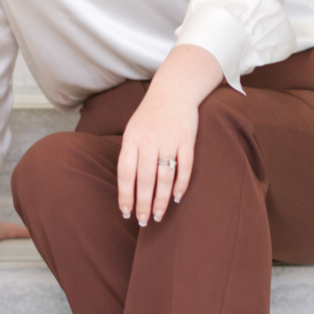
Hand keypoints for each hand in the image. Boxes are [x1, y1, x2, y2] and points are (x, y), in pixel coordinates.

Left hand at [117, 45, 222, 225]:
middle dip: (143, 204)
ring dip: (161, 199)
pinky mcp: (187, 139)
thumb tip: (127, 188)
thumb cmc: (149, 117)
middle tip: (144, 222)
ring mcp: (169, 139)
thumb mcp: (132, 131)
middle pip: (145, 179)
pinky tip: (176, 198)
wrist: (173, 90)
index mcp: (131, 140)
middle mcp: (149, 140)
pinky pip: (185, 167)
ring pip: (164, 176)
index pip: (125, 173)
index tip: (126, 213)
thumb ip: (129, 155)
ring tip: (159, 215)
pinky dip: (180, 185)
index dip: (125, 196)